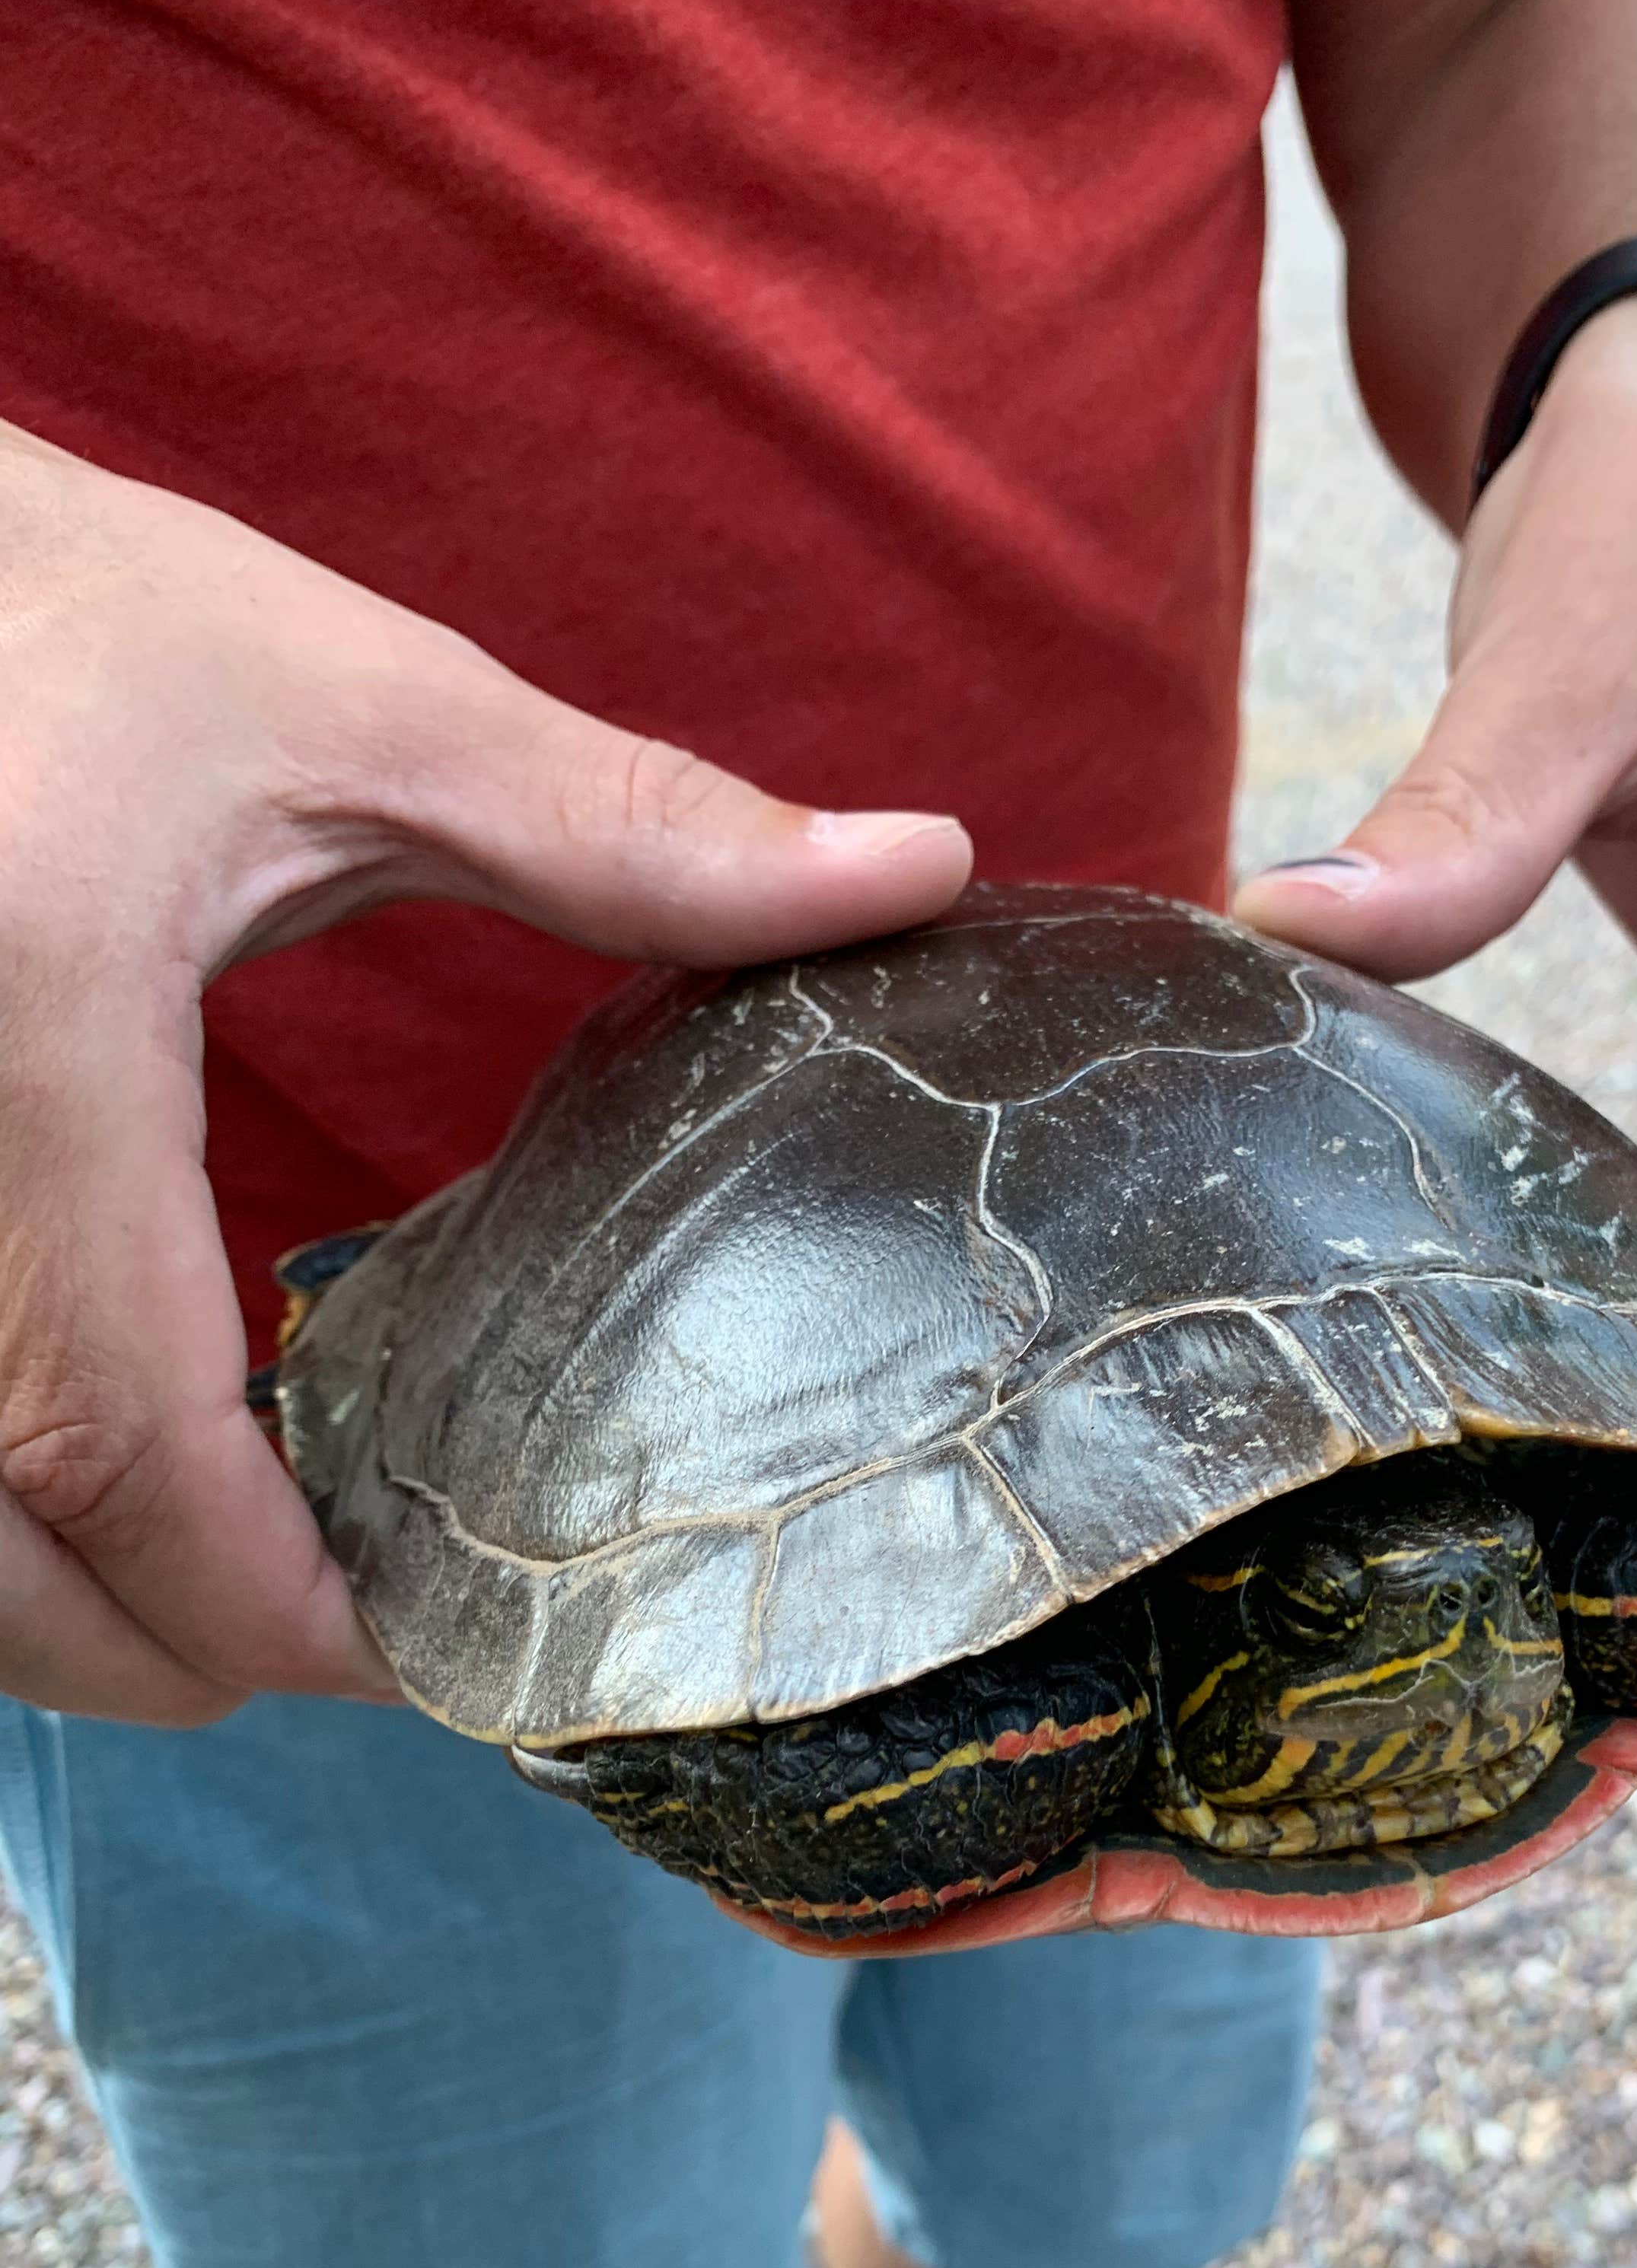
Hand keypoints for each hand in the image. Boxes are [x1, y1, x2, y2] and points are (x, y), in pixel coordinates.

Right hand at [0, 423, 972, 1726]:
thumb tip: (917, 869)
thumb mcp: (353, 702)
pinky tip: (109, 1486)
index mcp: (30, 1043)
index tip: (418, 1648)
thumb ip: (625, 825)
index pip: (123, 1431)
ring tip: (238, 1591)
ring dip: (64, 1614)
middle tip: (350, 1647)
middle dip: (168, 1651)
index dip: (268, 1596)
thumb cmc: (87, 616)